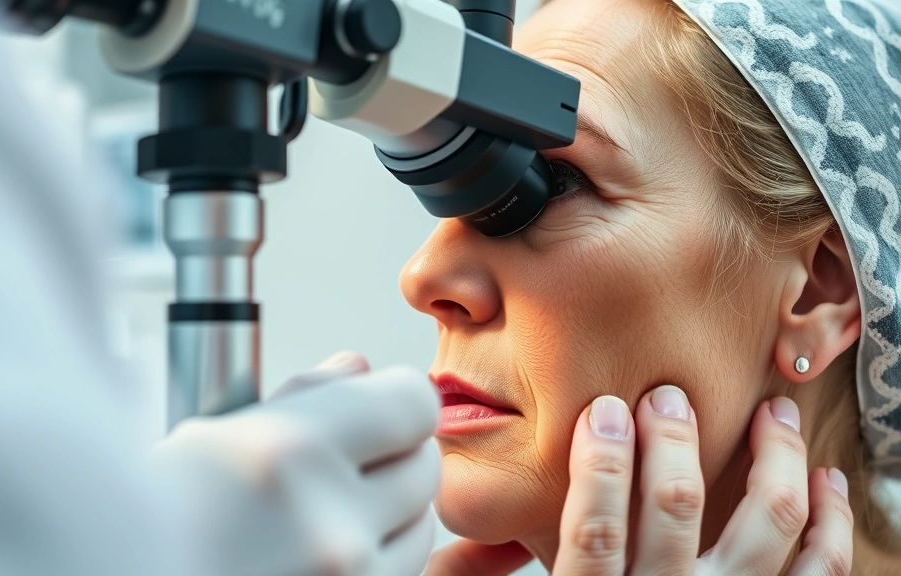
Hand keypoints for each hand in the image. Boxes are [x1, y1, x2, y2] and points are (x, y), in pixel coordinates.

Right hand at [151, 351, 441, 575]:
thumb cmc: (150, 523)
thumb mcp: (208, 441)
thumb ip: (300, 398)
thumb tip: (360, 368)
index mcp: (288, 451)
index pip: (412, 405)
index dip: (398, 402)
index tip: (383, 409)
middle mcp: (329, 520)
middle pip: (423, 465)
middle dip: (393, 456)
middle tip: (348, 464)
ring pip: (420, 527)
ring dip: (390, 515)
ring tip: (325, 516)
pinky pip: (401, 574)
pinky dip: (379, 560)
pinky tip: (325, 556)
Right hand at [425, 387, 853, 575]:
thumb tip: (458, 541)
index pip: (596, 534)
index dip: (600, 466)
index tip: (603, 410)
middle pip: (676, 510)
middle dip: (672, 442)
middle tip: (667, 399)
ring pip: (767, 527)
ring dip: (774, 460)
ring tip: (772, 416)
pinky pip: (819, 572)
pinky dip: (829, 522)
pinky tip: (823, 479)